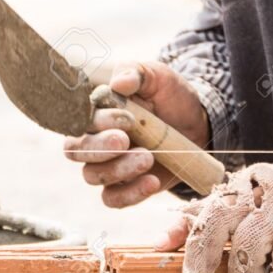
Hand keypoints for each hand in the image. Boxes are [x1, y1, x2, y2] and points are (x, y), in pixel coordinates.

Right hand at [63, 61, 209, 207]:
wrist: (196, 123)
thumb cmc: (169, 96)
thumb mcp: (157, 76)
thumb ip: (136, 73)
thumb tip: (118, 82)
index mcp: (95, 113)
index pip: (79, 120)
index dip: (97, 122)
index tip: (126, 117)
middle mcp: (94, 141)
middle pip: (76, 150)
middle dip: (99, 147)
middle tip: (125, 140)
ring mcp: (107, 167)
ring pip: (93, 176)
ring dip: (118, 169)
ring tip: (148, 158)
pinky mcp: (125, 187)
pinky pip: (113, 199)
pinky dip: (130, 194)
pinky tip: (152, 182)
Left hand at [156, 163, 272, 272]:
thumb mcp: (249, 203)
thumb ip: (208, 219)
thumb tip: (162, 241)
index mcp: (245, 184)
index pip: (210, 208)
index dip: (190, 237)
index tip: (178, 263)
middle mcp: (263, 190)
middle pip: (222, 223)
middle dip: (206, 256)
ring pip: (251, 249)